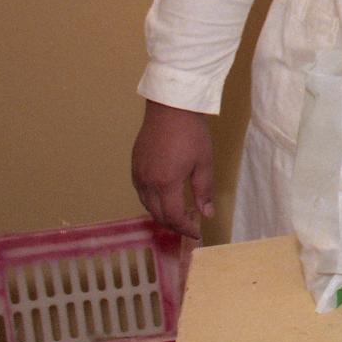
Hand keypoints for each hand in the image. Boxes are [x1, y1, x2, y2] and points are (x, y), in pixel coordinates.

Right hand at [131, 100, 214, 239]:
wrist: (170, 108)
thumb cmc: (191, 134)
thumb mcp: (204, 163)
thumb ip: (204, 191)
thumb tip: (206, 214)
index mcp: (165, 183)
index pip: (174, 216)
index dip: (186, 228)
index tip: (197, 233)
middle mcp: (147, 182)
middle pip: (157, 214)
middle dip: (173, 224)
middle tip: (189, 226)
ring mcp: (138, 173)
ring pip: (146, 204)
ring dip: (161, 214)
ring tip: (178, 216)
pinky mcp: (134, 164)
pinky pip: (141, 191)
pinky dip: (152, 201)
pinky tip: (163, 198)